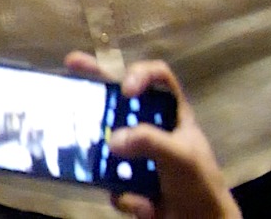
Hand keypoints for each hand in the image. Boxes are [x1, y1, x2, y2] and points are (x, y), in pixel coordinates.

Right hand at [63, 52, 239, 218]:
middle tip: (70, 64)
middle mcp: (151, 128)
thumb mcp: (181, 157)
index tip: (125, 88)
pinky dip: (125, 195)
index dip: (140, 74)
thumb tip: (112, 140)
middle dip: (94, 81)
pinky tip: (143, 205)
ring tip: (100, 165)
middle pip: (119, 98)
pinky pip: (109, 179)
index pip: (159, 78)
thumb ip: (150, 141)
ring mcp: (135, 154)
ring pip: (106, 141)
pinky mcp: (124, 180)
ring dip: (105, 157)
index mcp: (172, 115)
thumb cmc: (200, 185)